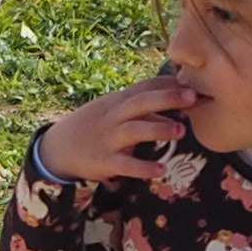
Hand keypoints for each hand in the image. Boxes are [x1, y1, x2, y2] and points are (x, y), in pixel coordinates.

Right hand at [34, 73, 196, 183]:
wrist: (57, 148)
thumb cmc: (95, 126)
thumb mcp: (115, 112)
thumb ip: (145, 109)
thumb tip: (177, 105)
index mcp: (118, 101)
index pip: (144, 87)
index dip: (168, 83)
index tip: (193, 81)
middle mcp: (113, 116)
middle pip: (140, 102)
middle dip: (166, 98)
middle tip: (193, 96)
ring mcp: (108, 139)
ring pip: (134, 130)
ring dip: (158, 129)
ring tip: (181, 130)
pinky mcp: (104, 162)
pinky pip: (125, 164)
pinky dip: (143, 167)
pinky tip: (161, 169)